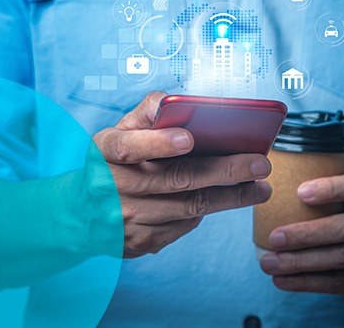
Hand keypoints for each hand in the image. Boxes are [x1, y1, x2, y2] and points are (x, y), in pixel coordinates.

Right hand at [82, 92, 272, 257]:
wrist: (83, 211)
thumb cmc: (112, 161)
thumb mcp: (119, 130)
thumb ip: (148, 111)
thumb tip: (180, 102)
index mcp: (104, 151)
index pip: (128, 147)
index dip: (158, 143)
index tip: (189, 139)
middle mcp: (112, 187)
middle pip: (175, 179)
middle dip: (224, 171)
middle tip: (260, 163)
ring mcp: (126, 218)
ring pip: (188, 207)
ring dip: (231, 197)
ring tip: (261, 187)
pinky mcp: (140, 241)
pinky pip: (184, 225)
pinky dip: (209, 211)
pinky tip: (230, 200)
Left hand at [259, 174, 343, 302]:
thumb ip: (328, 196)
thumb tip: (269, 192)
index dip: (332, 188)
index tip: (300, 191)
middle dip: (307, 234)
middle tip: (274, 237)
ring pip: (340, 258)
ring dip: (300, 261)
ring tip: (268, 262)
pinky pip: (335, 283)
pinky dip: (304, 282)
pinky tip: (281, 279)